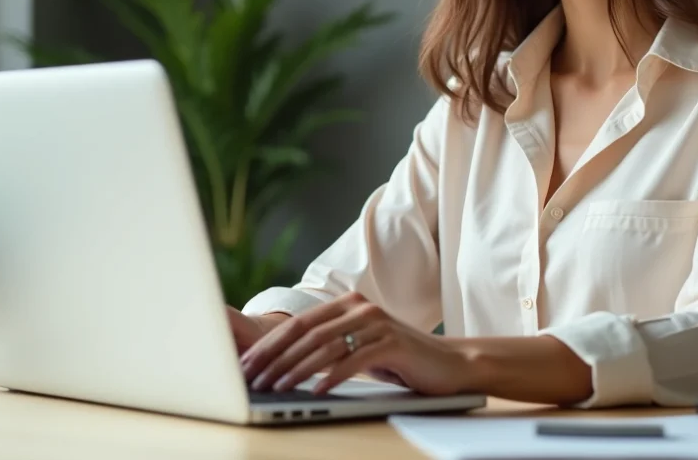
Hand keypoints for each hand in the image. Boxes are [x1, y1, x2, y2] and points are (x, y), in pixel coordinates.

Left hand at [239, 292, 473, 395]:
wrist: (449, 364)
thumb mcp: (360, 349)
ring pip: (326, 347)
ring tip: (276, 387)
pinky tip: (316, 392)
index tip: (248, 364)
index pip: (299, 323)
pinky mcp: (392, 344)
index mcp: (348, 305)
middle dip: (275, 358)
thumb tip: (286, 364)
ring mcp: (377, 324)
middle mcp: (360, 308)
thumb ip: (331, 348)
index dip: (270, 344)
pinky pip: (354, 361)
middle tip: (254, 378)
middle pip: (306, 334)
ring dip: (296, 370)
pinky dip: (332, 378)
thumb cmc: (400, 360)